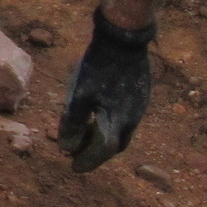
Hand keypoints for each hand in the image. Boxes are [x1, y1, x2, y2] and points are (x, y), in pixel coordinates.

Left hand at [58, 10, 154, 172]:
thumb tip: (66, 148)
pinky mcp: (140, 95)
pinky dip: (111, 126)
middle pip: (114, 146)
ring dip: (103, 139)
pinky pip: (126, 120)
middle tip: (77, 155)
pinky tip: (99, 117)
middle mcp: (132, 118)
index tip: (73, 167)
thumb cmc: (98, 66)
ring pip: (121, 133)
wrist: (123, 39)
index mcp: (117, 121)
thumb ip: (72, 123)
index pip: (102, 151)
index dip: (87, 161)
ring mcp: (139, 107)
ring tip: (84, 137)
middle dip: (95, 154)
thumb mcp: (78, 95)